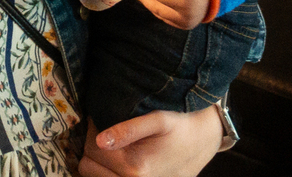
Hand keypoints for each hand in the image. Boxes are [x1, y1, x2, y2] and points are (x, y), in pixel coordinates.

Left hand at [80, 106, 224, 176]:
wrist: (203, 143)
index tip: (102, 119)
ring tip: (114, 147)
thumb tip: (100, 140)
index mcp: (135, 168)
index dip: (93, 130)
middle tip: (107, 133)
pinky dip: (107, 171)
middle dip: (93, 148)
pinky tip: (118, 159)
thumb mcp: (158, 120)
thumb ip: (128, 129)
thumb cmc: (181, 128)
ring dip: (99, 162)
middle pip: (88, 166)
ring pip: (94, 176)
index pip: (92, 149)